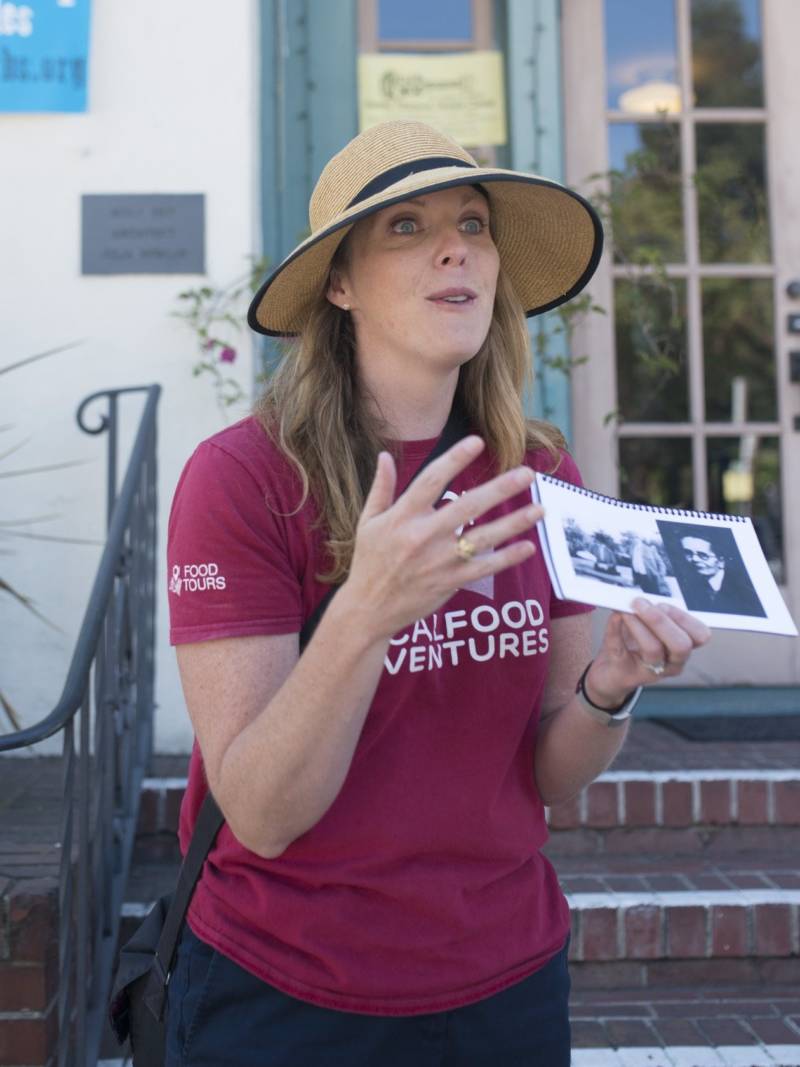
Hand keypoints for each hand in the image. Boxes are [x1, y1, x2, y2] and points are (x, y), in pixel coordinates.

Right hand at [341, 436, 543, 640]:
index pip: (431, 480)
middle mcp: (422, 536)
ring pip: (484, 537)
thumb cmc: (368, 562)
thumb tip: (384, 455)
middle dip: (501, 488)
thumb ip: (380, 488)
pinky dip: (507, 558)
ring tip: (540, 509)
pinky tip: (528, 546)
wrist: (368, 610)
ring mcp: (438, 560)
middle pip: (468, 506)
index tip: (477, 441)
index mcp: (402, 516)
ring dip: (514, 523)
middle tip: (527, 473)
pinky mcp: (449, 582)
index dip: (454, 459)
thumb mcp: (368, 522)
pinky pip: (484, 567)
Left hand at [585, 598, 710, 707]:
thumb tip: (641, 597)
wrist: (612, 672)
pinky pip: (621, 650)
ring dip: (638, 624)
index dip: (683, 617)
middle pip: (681, 645)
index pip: (700, 635)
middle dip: (661, 620)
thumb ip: (649, 611)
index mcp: (684, 648)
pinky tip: (614, 617)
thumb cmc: (634, 645)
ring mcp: (652, 672)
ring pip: (653, 649)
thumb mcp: (648, 625)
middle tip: (640, 604)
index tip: (662, 604)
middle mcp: (673, 663)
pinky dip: (615, 629)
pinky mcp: (628, 674)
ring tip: (626, 611)